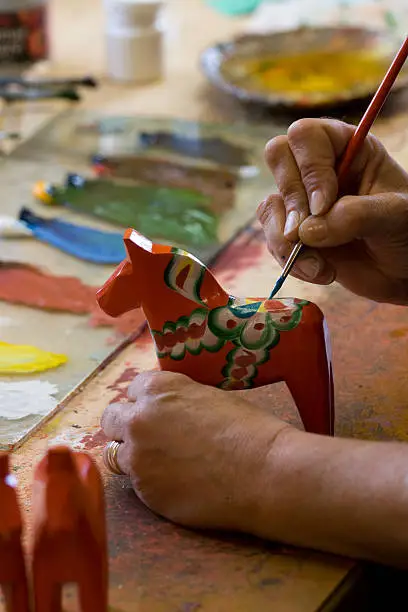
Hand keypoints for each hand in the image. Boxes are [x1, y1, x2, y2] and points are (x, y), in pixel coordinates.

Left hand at [101, 371, 289, 530]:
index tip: (159, 412)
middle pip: (111, 419)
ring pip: (116, 455)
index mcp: (158, 389)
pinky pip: (136, 485)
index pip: (132, 389)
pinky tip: (179, 484)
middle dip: (126, 426)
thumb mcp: (209, 396)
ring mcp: (137, 458)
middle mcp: (138, 420)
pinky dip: (152, 483)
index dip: (147, 401)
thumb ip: (177, 400)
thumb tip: (167, 411)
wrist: (264, 472)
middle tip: (150, 438)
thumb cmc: (248, 428)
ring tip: (166, 465)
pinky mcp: (145, 492)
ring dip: (135, 457)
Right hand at [258, 118, 407, 303]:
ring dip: (287, 240)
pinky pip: (271, 238)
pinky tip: (320, 271)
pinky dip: (288, 260)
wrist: (400, 271)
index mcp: (349, 148)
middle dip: (291, 199)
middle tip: (307, 232)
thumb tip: (306, 231)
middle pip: (277, 155)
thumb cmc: (406, 233)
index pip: (307, 135)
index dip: (309, 168)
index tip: (324, 205)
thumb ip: (355, 216)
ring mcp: (302, 200)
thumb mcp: (394, 217)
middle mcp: (319, 169)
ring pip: (270, 204)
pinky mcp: (292, 232)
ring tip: (319, 265)